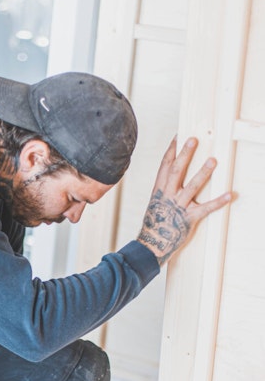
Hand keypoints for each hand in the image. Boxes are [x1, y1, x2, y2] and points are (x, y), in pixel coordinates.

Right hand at [137, 136, 232, 264]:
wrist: (151, 244)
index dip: (172, 150)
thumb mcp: (156, 202)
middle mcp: (167, 195)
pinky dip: (218, 202)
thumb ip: (165, 188)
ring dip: (202, 173)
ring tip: (213, 161)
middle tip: (193, 140)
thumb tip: (174, 173)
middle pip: (176, 171)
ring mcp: (178, 207)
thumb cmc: (155, 223)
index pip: (165, 165)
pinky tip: (229, 194)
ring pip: (191, 186)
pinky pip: (205, 209)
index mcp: (158, 189)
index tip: (179, 135)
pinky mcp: (188, 219)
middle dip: (185, 155)